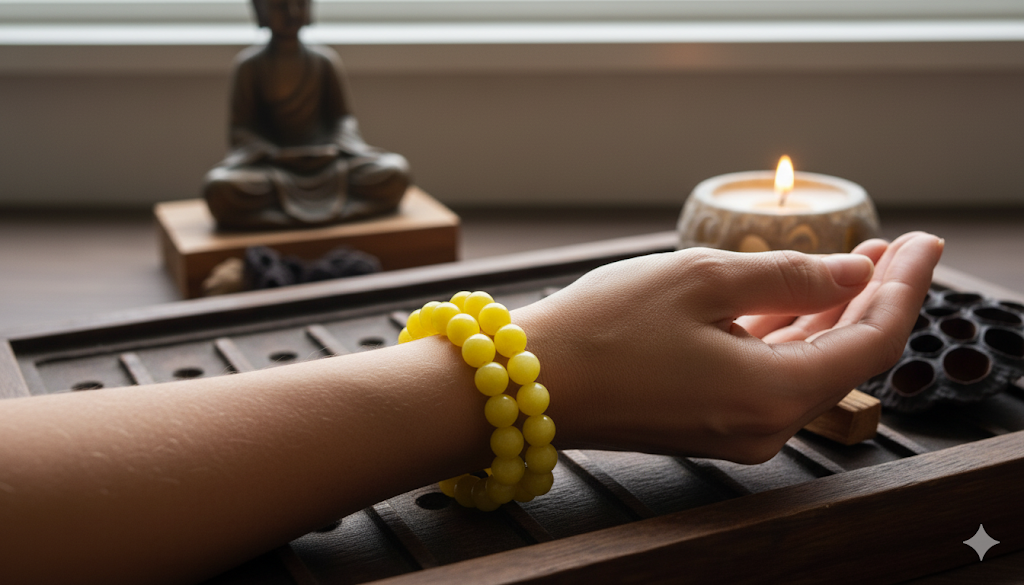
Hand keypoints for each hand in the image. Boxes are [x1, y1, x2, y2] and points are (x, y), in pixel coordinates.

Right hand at [515, 232, 942, 463]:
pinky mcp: (709, 424)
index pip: (873, 340)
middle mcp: (764, 425)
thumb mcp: (703, 281)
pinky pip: (771, 379)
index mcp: (772, 392)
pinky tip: (796, 302)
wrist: (531, 383)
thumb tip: (853, 274)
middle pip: (845, 357)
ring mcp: (735, 430)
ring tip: (854, 264)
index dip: (904, 286)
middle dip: (872, 298)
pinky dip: (792, 338)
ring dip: (832, 315)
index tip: (920, 242)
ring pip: (809, 368)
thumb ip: (790, 276)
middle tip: (891, 247)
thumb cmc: (605, 328)